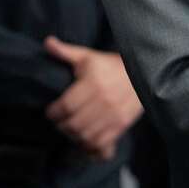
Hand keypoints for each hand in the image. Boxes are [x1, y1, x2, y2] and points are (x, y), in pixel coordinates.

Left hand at [44, 37, 143, 159]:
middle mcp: (104, 101)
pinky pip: (101, 143)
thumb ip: (65, 52)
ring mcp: (114, 115)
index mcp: (93, 83)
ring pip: (86, 137)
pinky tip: (84, 138)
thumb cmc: (110, 65)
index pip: (66, 106)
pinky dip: (89, 145)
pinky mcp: (121, 125)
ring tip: (70, 129)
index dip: (54, 113)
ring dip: (74, 137)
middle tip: (59, 121)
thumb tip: (47, 42)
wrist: (141, 73)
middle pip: (74, 125)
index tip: (50, 111)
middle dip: (61, 126)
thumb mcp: (87, 56)